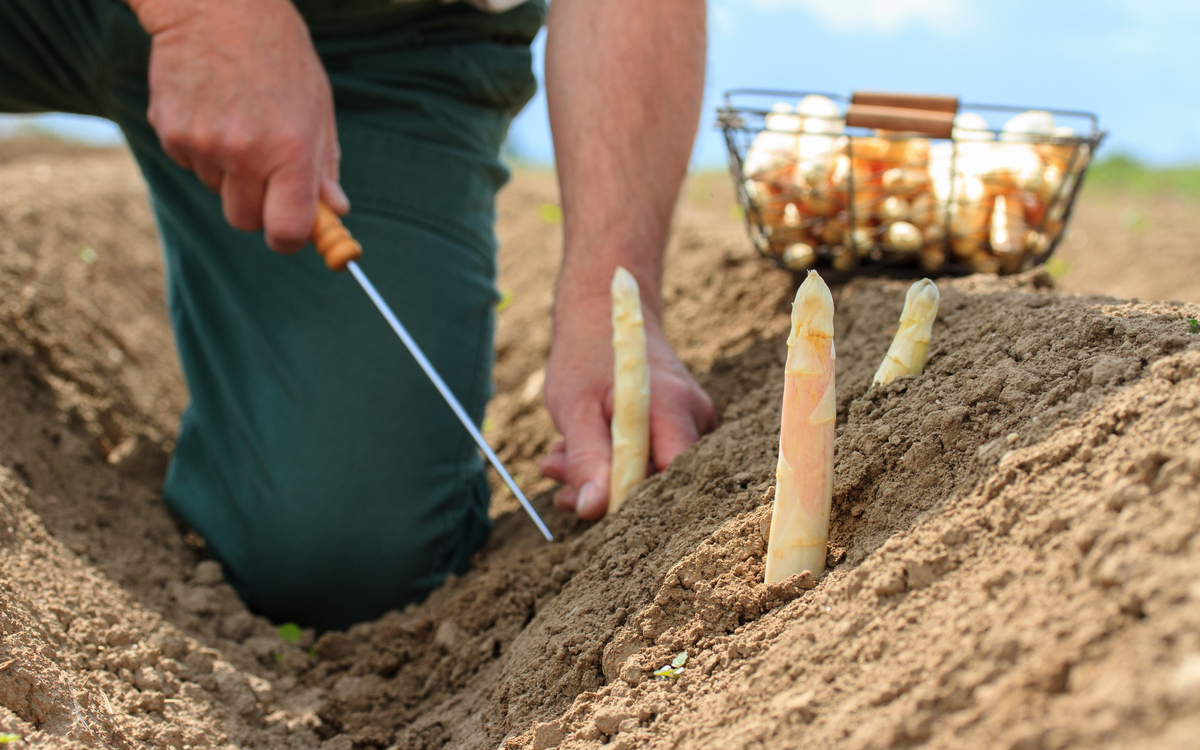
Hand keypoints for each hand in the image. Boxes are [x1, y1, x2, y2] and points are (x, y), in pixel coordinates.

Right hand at [130, 0, 348, 251]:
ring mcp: (203, 143)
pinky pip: (189, 163)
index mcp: (291, 150)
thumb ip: (324, 165)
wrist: (218, 6)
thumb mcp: (318, 107)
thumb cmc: (279, 57)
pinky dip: (201, 148)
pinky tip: (212, 108)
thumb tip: (335, 211)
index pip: (286, 230)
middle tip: (265, 172)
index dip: (289, 238)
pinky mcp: (170, 130)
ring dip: (228, 171)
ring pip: (216, 189)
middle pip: (244, 220)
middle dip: (257, 207)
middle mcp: (246, 153)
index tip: (291, 232)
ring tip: (239, 121)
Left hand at [540, 299, 714, 520]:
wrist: (606, 316)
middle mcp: (696, 416)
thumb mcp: (575, 408)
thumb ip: (586, 459)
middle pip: (661, 480)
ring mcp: (694, 422)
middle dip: (604, 488)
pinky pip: (651, 460)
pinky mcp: (682, 428)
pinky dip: (612, 461)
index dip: (632, 499)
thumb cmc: (587, 356)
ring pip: (651, 473)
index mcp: (673, 406)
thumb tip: (592, 510)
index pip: (670, 478)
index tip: (586, 501)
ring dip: (601, 474)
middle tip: (555, 474)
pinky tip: (582, 450)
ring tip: (559, 455)